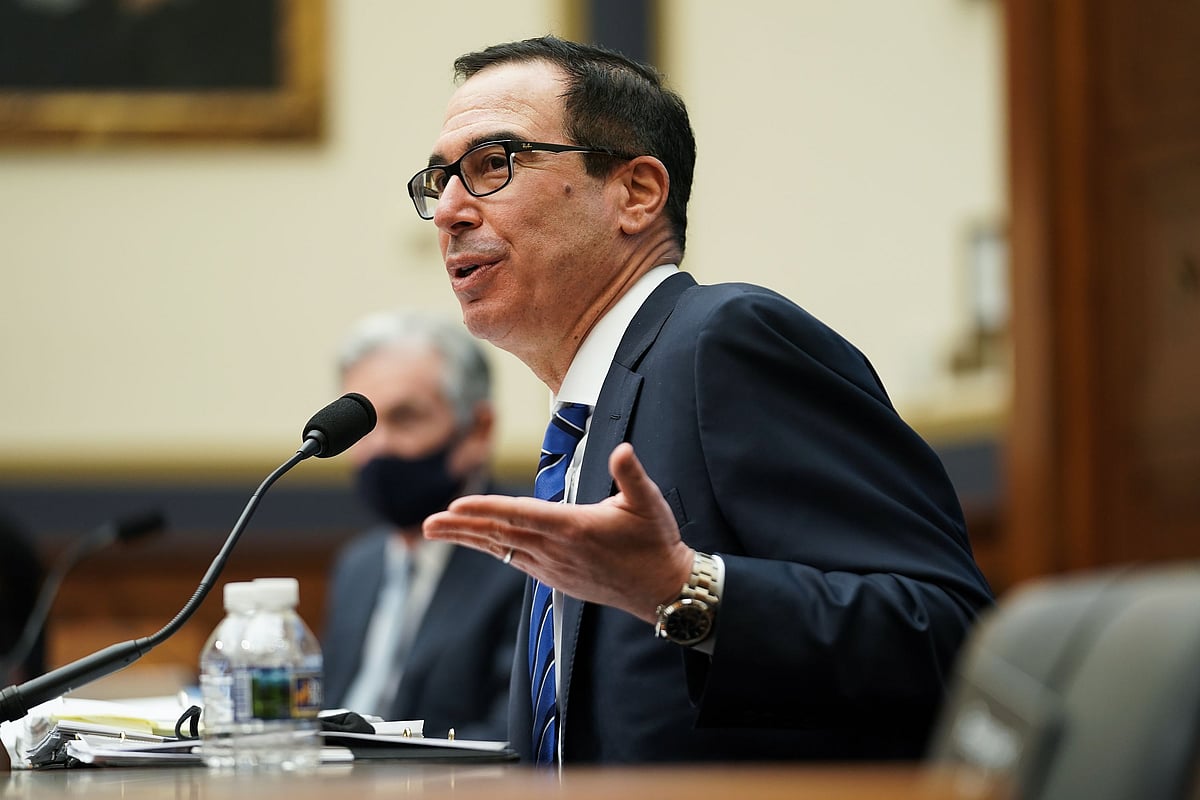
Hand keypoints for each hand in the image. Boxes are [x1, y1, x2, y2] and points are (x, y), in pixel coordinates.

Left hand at [423, 443, 693, 622]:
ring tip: (436, 531)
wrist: (664, 589)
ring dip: (468, 539)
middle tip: (427, 523)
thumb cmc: (656, 543)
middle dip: (461, 528)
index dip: (486, 510)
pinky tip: (479, 542)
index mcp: (574, 528)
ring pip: (503, 549)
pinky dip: (493, 549)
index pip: (520, 515)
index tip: (455, 506)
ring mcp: (555, 568)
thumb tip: (622, 450)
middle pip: (499, 536)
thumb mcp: (649, 503)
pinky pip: (516, 561)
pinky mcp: (557, 578)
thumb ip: (631, 474)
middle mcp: (558, 551)